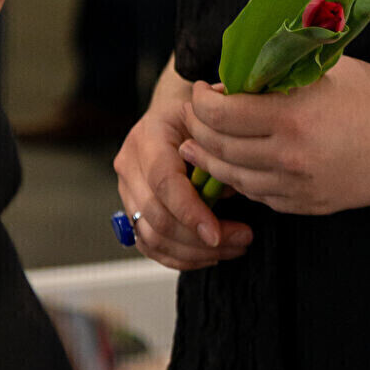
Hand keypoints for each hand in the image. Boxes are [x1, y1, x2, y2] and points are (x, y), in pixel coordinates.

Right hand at [114, 68, 254, 271]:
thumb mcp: (212, 121)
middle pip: (156, 217)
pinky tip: (210, 256)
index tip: (218, 234)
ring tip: (233, 248)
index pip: (163, 183)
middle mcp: (129, 165)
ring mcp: (127, 190)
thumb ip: (218, 153)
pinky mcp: (132, 209)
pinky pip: (149, 245)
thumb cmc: (196, 115)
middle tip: (242, 239)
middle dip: (200, 239)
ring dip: (194, 253)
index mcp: (148, 138)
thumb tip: (229, 192)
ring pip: (151, 237)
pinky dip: (180, 257)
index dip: (190, 213)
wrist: (172, 112)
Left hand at [181, 56, 369, 218]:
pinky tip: (231, 167)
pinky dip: (238, 180)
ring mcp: (296, 186)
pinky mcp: (305, 205)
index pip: (221, 114)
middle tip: (192, 115)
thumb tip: (239, 73)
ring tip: (194, 145)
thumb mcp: (329, 70)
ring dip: (207, 160)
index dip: (201, 102)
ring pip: (232, 177)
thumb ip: (282, 71)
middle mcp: (288, 156)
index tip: (201, 91)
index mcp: (292, 116)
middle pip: (219, 147)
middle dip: (197, 129)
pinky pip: (258, 196)